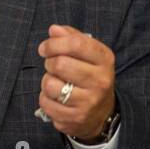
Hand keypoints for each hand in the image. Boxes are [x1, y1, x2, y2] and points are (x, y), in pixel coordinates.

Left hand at [36, 24, 115, 141]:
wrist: (102, 113)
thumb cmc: (91, 77)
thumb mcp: (89, 54)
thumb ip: (72, 38)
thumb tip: (54, 30)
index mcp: (104, 60)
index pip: (76, 43)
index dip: (54, 43)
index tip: (45, 47)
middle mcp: (100, 81)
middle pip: (60, 64)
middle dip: (49, 63)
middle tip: (52, 66)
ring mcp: (88, 102)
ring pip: (50, 85)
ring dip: (46, 82)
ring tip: (56, 83)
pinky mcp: (74, 118)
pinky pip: (46, 103)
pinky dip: (45, 99)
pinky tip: (55, 98)